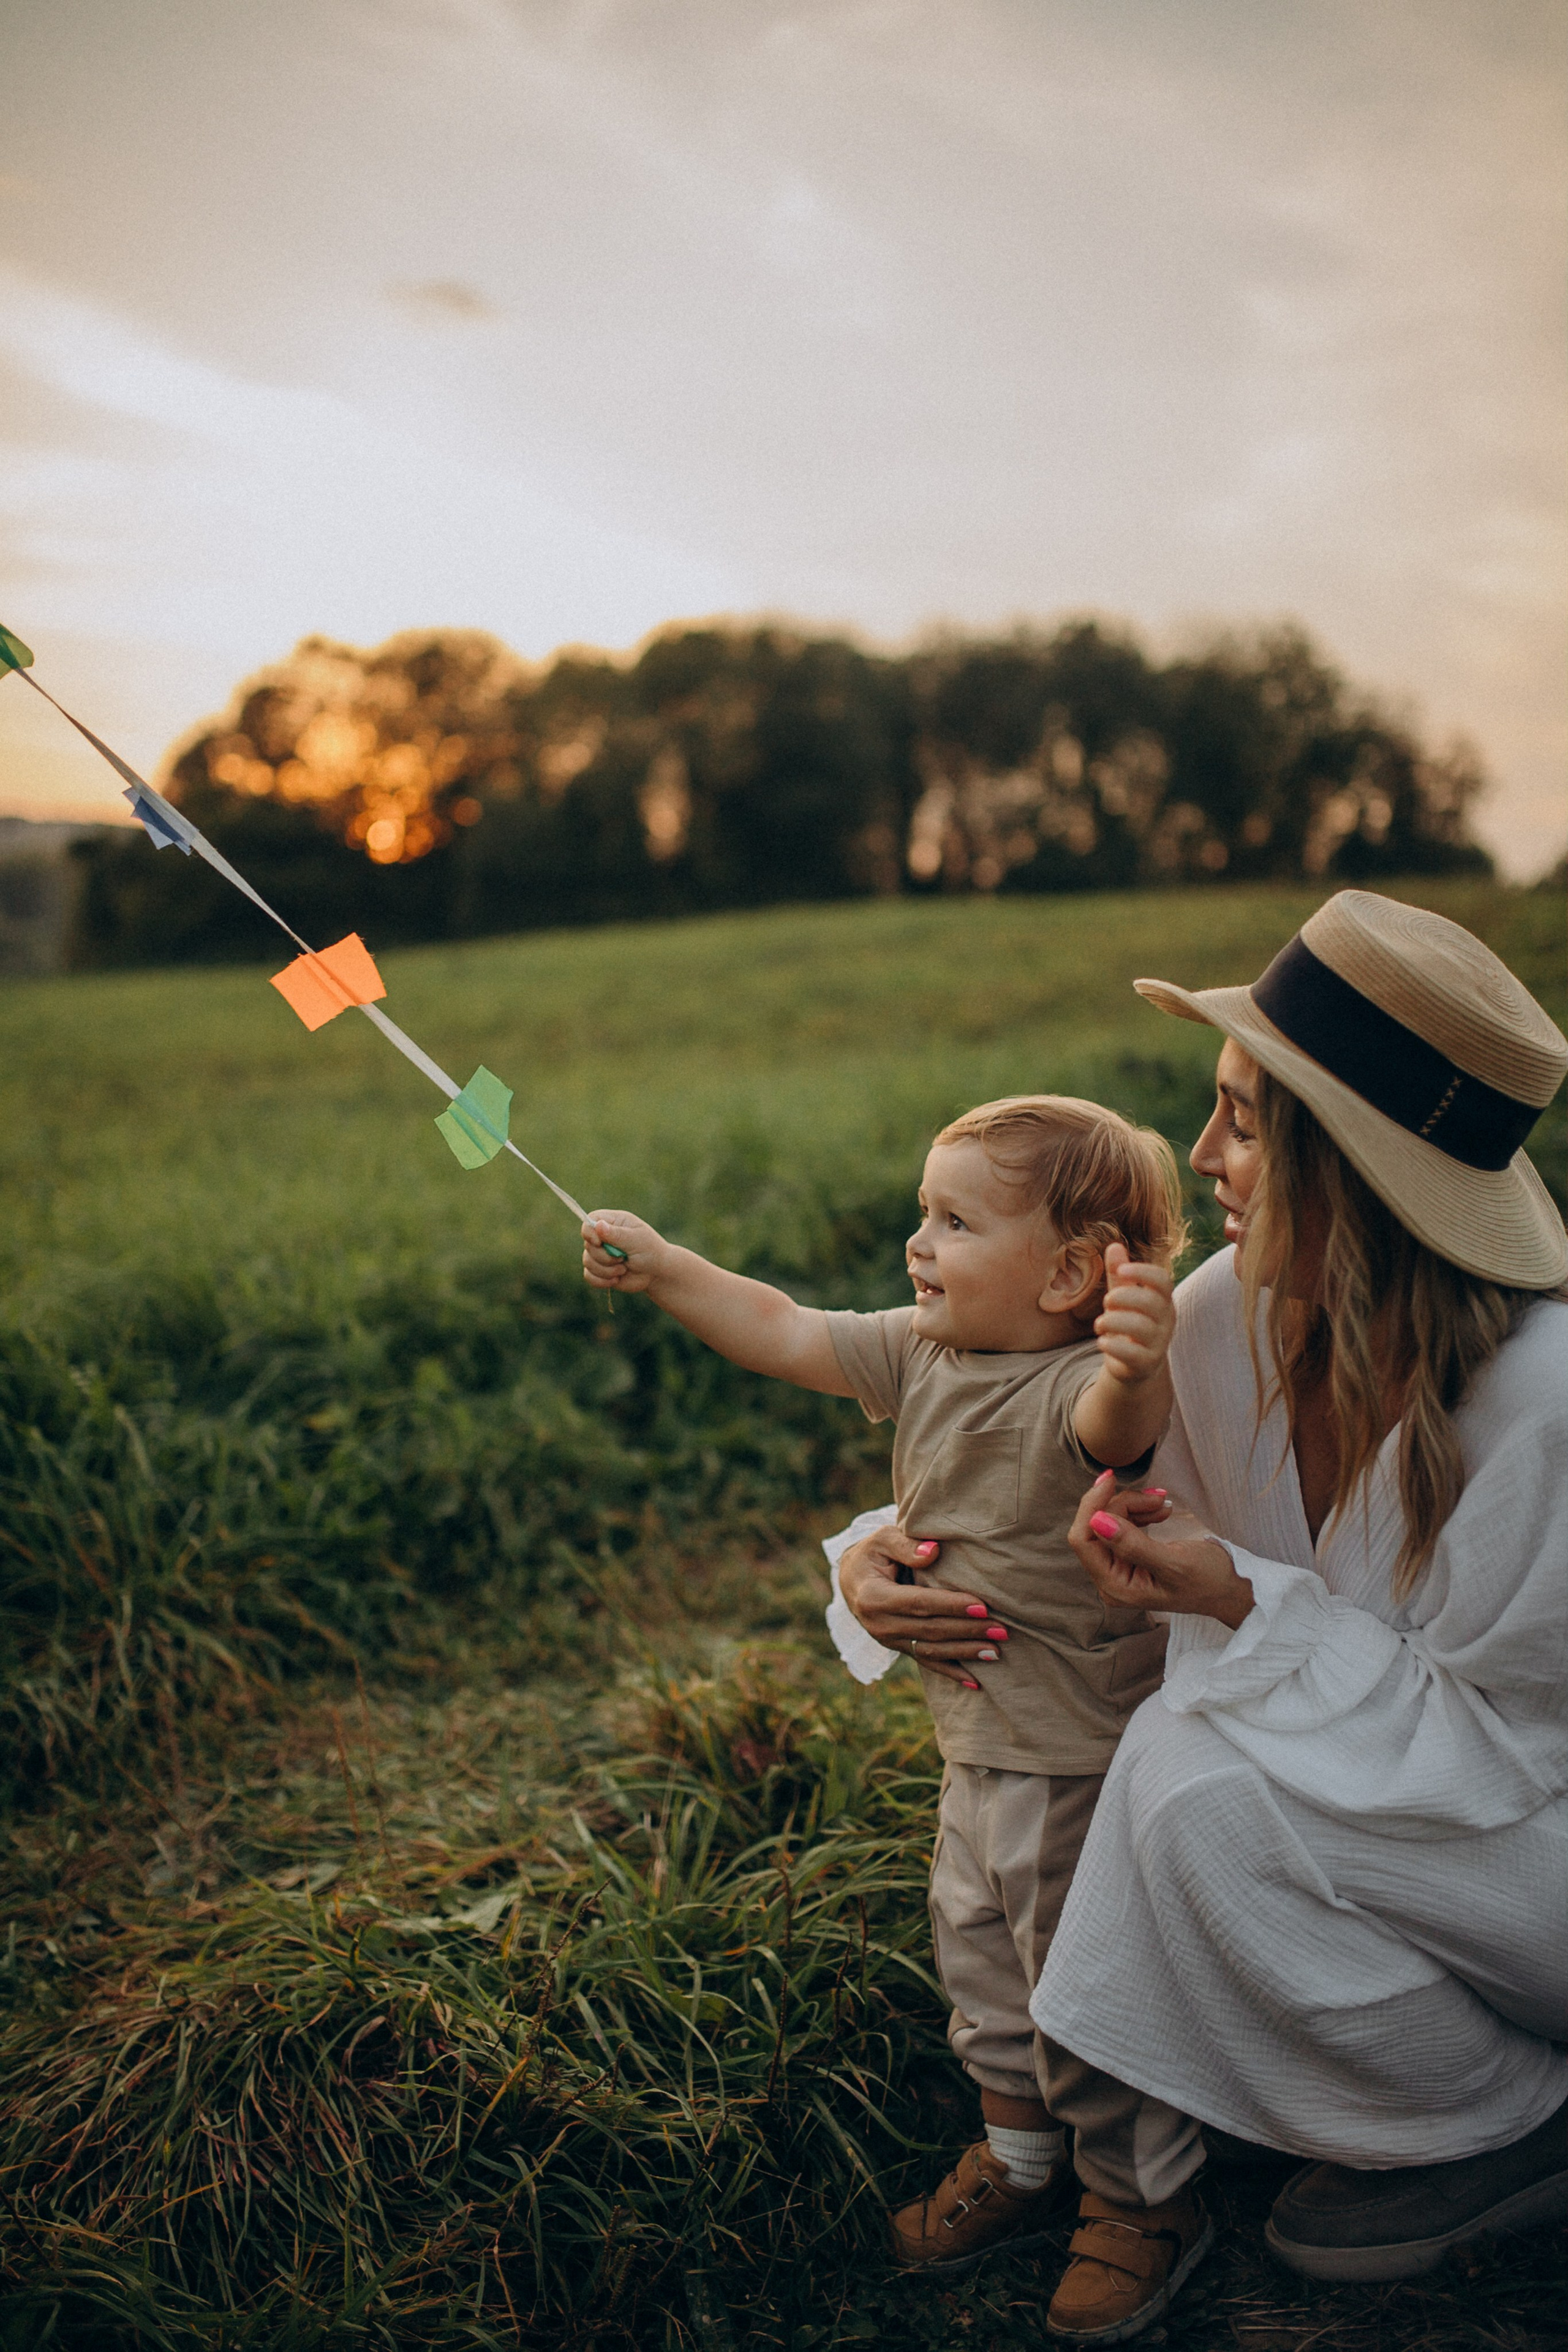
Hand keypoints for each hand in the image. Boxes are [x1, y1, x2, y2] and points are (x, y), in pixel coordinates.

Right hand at [582, 1210, 667, 1293]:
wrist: (657, 1273)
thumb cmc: (650, 1251)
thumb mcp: (636, 1240)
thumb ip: (616, 1234)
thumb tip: (598, 1225)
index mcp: (614, 1222)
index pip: (590, 1220)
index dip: (590, 1232)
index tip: (599, 1243)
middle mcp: (604, 1237)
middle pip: (587, 1244)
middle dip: (604, 1256)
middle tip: (623, 1258)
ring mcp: (601, 1254)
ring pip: (587, 1261)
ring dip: (606, 1270)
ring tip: (623, 1270)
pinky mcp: (600, 1270)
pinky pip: (589, 1276)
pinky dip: (601, 1281)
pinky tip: (616, 1280)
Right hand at [837, 1526, 1004, 1689]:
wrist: (851, 1579)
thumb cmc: (872, 1553)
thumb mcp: (882, 1539)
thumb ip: (905, 1545)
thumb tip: (933, 1552)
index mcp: (874, 1596)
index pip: (919, 1603)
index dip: (951, 1606)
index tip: (982, 1606)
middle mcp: (879, 1624)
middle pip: (929, 1630)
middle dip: (967, 1630)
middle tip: (1001, 1629)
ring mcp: (887, 1640)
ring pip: (930, 1650)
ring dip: (964, 1653)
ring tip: (996, 1651)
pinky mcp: (897, 1648)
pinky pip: (926, 1662)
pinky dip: (950, 1673)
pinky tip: (975, 1682)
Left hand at [1070, 1470, 1253, 1627]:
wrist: (1230, 1587)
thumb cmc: (1208, 1580)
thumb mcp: (1175, 1562)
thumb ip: (1134, 1544)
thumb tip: (1096, 1520)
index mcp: (1116, 1588)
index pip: (1084, 1541)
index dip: (1093, 1506)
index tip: (1111, 1478)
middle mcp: (1110, 1580)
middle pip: (1096, 1527)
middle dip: (1123, 1504)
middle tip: (1158, 1496)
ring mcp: (1118, 1568)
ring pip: (1109, 1521)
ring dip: (1135, 1505)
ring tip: (1164, 1502)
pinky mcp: (1128, 1556)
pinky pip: (1122, 1524)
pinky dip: (1139, 1511)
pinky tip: (1161, 1510)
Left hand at [1093, 1242, 1174, 1385]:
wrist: (1134, 1365)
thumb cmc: (1129, 1323)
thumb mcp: (1123, 1298)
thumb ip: (1119, 1275)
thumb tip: (1114, 1245)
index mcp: (1162, 1300)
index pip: (1163, 1280)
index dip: (1143, 1271)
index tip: (1122, 1270)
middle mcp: (1166, 1321)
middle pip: (1151, 1301)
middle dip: (1122, 1297)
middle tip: (1106, 1302)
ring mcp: (1159, 1343)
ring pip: (1141, 1327)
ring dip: (1113, 1321)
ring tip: (1100, 1324)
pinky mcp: (1147, 1364)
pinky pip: (1133, 1354)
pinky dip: (1112, 1345)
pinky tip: (1102, 1341)